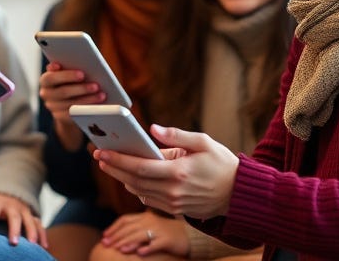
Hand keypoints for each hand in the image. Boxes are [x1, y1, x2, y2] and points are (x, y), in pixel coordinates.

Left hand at [0, 192, 47, 248]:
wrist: (7, 192)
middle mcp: (12, 206)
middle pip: (14, 217)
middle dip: (15, 229)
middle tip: (13, 243)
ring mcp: (24, 211)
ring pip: (30, 220)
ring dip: (32, 232)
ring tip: (33, 245)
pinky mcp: (32, 216)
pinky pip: (40, 224)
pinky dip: (43, 235)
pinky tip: (44, 247)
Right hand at [38, 62, 105, 149]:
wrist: (65, 101)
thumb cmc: (69, 80)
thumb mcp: (66, 73)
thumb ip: (69, 66)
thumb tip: (84, 64)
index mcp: (46, 80)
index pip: (51, 77)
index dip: (65, 75)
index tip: (81, 73)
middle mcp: (46, 93)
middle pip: (63, 92)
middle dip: (81, 88)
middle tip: (96, 85)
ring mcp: (52, 107)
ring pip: (71, 104)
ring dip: (88, 99)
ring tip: (102, 95)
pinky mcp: (60, 117)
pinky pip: (74, 114)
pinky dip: (86, 109)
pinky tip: (97, 105)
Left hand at [94, 124, 238, 219]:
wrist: (240, 194)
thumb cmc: (222, 163)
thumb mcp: (204, 142)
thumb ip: (177, 136)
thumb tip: (153, 129)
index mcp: (179, 172)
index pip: (141, 167)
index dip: (119, 160)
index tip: (102, 152)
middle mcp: (174, 191)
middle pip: (134, 181)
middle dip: (114, 169)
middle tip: (99, 157)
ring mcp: (175, 203)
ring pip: (140, 192)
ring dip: (123, 179)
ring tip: (111, 165)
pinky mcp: (177, 210)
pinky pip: (150, 200)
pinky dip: (137, 189)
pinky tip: (131, 177)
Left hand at [99, 210, 188, 256]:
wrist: (188, 235)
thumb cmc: (165, 232)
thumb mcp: (150, 227)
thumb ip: (136, 228)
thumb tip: (118, 236)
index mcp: (144, 217)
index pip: (125, 220)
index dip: (113, 228)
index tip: (104, 236)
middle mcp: (150, 221)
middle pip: (130, 228)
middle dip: (117, 236)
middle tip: (107, 244)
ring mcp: (159, 230)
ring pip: (140, 235)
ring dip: (129, 242)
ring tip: (119, 249)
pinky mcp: (167, 240)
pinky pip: (156, 244)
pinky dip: (147, 248)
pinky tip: (140, 253)